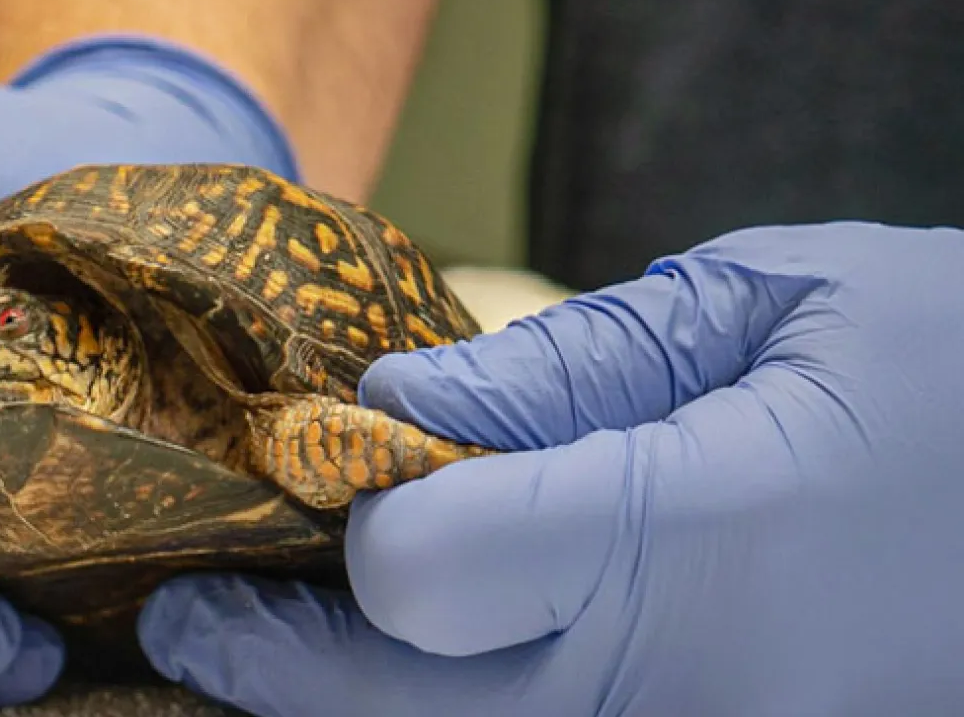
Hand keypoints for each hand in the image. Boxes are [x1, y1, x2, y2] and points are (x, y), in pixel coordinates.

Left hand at [139, 222, 963, 715]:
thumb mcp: (785, 308)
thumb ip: (576, 364)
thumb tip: (399, 400)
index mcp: (696, 541)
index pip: (419, 573)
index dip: (356, 513)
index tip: (335, 465)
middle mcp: (694, 696)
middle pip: (394, 716)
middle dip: (277, 662)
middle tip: (198, 617)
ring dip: (350, 713)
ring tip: (286, 653)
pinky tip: (426, 683)